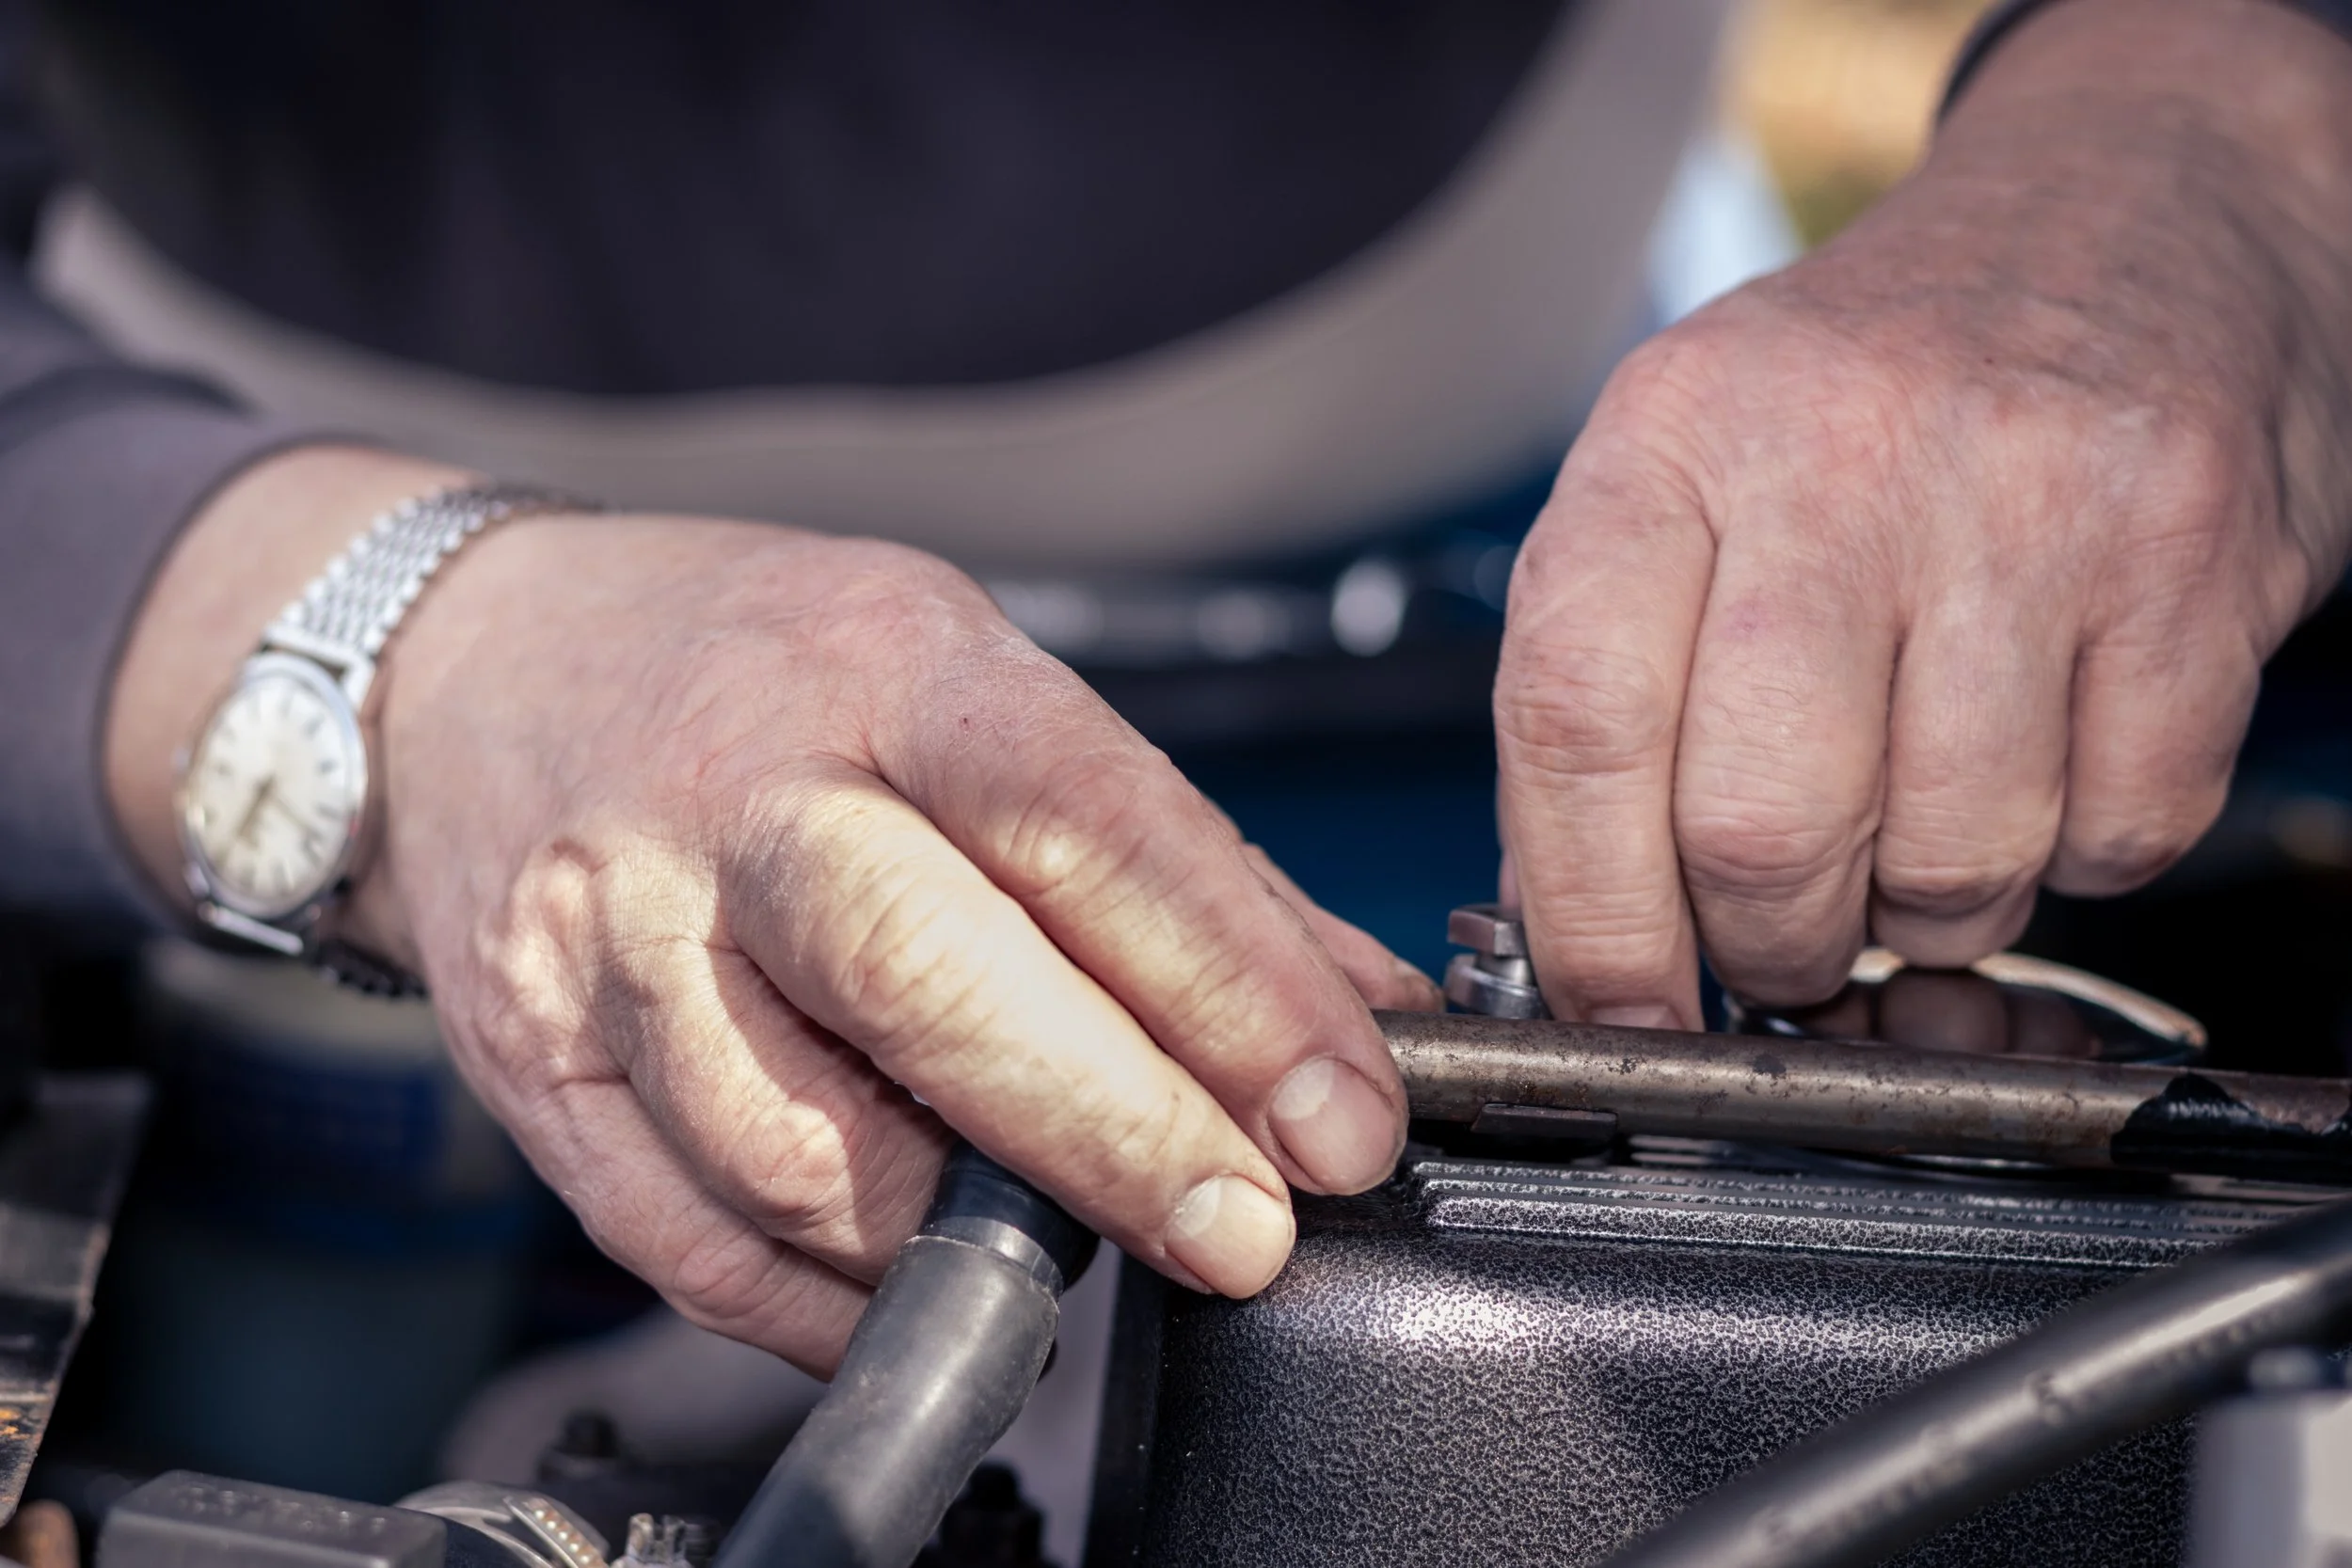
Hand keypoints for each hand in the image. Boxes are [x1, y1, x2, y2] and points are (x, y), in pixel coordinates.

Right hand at [343, 512, 1428, 1370]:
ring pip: (799, 1148)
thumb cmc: (757, 671)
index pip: (1087, 826)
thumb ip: (1167, 853)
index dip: (1235, 987)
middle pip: (931, 980)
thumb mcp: (969, 681)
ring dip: (961, 1237)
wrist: (462, 667)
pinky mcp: (529, 1059)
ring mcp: (613, 932)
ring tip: (1059, 1245)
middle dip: (1117, 1132)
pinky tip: (907, 1289)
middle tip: (1244, 1232)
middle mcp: (737, 793)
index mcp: (888, 669)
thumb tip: (1362, 1007)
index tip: (1343, 1115)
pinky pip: (687, 1238)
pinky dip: (821, 1301)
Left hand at [1495, 0, 2351, 1024]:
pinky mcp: (2193, 557)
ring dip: (1925, 915)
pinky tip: (2044, 765)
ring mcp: (2032, 501)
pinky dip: (2075, 860)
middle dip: (1766, 949)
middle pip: (1758, 827)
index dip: (1587, 915)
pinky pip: (2119, 833)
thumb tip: (1563, 923)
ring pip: (1951, 861)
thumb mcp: (1683, 469)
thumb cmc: (1875, 382)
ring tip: (1917, 828)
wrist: (2126, 216)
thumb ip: (1605, 680)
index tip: (1612, 1004)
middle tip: (1779, 938)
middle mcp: (1843, 452)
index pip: (1577, 721)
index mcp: (1672, 432)